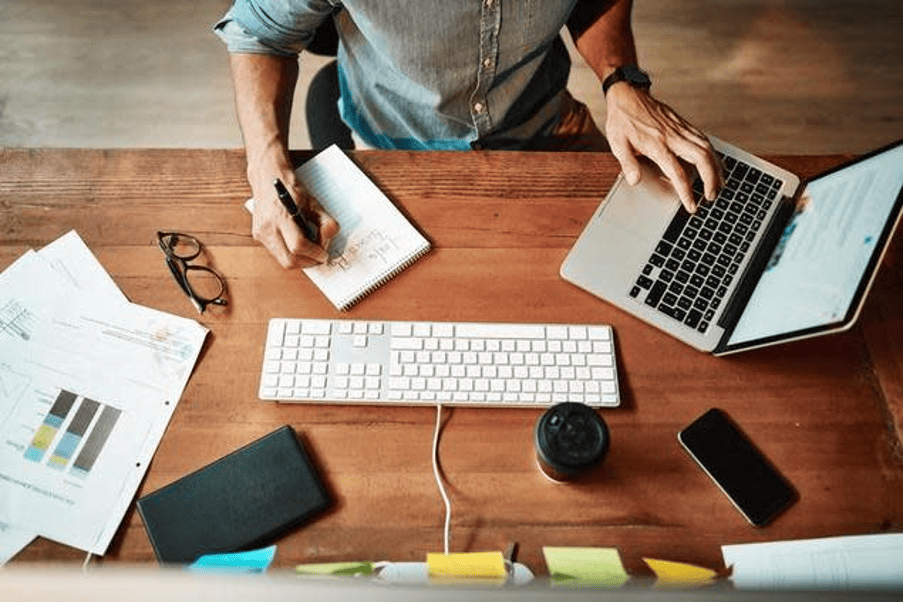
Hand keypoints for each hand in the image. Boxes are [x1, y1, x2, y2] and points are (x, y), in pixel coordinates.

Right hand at [248, 161, 339, 268]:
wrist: (267, 177)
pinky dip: (291, 254)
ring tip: (310, 250)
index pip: (298, 245)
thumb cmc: (291, 189)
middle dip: (308, 262)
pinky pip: (277, 254)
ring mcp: (260, 233)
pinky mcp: (258, 236)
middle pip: (289, 260)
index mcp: (280, 215)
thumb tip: (330, 237)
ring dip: (300, 260)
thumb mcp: (313, 201)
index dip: (315, 253)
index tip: (324, 254)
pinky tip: (299, 245)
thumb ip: (325, 220)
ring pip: (282, 260)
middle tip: (319, 257)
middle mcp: (267, 226)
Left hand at [604, 84, 721, 211]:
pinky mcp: (684, 124)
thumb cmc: (622, 121)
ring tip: (719, 185)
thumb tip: (634, 181)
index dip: (686, 191)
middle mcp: (673, 136)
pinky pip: (704, 139)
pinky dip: (713, 153)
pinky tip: (715, 164)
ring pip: (707, 148)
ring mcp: (680, 129)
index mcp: (657, 144)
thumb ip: (627, 163)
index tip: (692, 206)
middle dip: (711, 179)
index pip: (676, 171)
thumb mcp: (617, 143)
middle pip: (702, 158)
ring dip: (716, 168)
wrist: (628, 94)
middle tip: (711, 197)